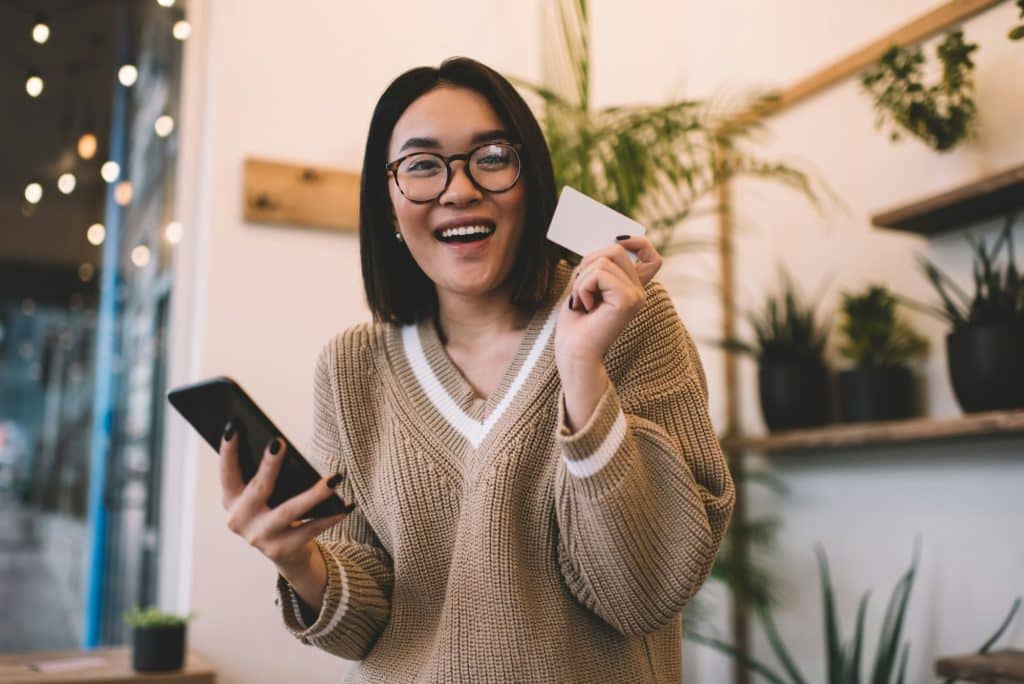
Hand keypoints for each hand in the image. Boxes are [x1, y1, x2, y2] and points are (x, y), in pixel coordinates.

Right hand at [219, 423, 346, 576]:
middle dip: (268, 465)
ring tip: (334, 479)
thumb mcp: (265, 495)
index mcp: (231, 501)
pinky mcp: (280, 551)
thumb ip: (267, 475)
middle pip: (257, 488)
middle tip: (279, 441)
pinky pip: (310, 529)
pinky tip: (346, 505)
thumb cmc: (276, 510)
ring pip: (288, 511)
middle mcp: (239, 520)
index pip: (227, 472)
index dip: (228, 450)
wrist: (287, 553)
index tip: (233, 426)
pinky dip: (330, 516)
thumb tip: (281, 446)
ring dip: (313, 494)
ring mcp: (259, 538)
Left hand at [555, 236, 662, 365]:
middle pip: (617, 249)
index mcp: (632, 289)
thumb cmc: (576, 323)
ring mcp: (636, 296)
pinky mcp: (627, 300)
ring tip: (583, 302)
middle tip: (582, 289)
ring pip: (605, 260)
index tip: (619, 242)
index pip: (652, 258)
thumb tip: (608, 243)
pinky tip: (585, 306)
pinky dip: (583, 287)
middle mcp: (639, 292)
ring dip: (582, 279)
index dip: (638, 243)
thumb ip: (599, 265)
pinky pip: (598, 273)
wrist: (574, 353)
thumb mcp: (586, 285)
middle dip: (589, 262)